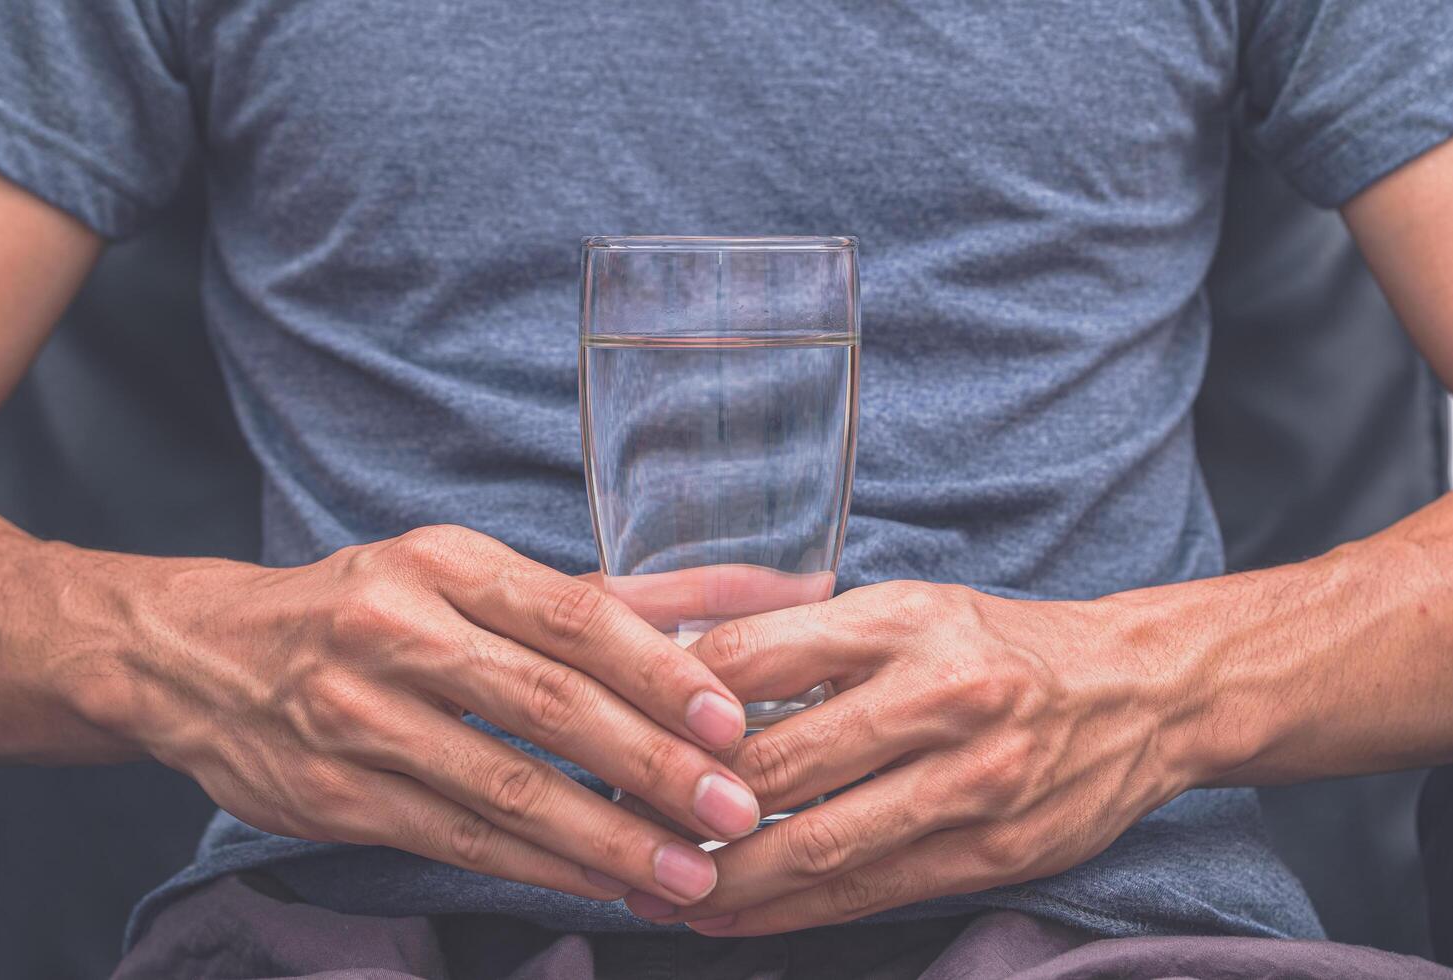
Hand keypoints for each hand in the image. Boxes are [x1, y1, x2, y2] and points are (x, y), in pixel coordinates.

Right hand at [72, 525, 760, 907]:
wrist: (202, 656)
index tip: (730, 721)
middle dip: (652, 764)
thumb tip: (726, 598)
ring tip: (689, 871)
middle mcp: (397, 631)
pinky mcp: (333, 795)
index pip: (572, 616)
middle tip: (735, 808)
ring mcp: (356, 717)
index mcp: (445, 563)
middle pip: (548, 704)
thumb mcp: (461, 574)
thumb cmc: (364, 606)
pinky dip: (540, 867)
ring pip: (505, 788)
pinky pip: (457, 839)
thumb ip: (589, 599)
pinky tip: (605, 883)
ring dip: (608, 838)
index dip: (658, 671)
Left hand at [620, 580, 1195, 932]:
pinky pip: (866, 891)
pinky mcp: (989, 852)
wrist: (1138, 692)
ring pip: (816, 843)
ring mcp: (970, 781)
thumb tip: (681, 662)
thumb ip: (804, 634)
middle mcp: (938, 695)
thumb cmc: (998, 645)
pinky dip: (786, 912)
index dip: (673, 701)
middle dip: (682, 803)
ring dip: (721, 876)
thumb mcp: (906, 607)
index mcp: (903, 619)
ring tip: (653, 887)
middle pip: (777, 761)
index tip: (617, 728)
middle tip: (615, 823)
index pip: (754, 655)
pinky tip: (729, 917)